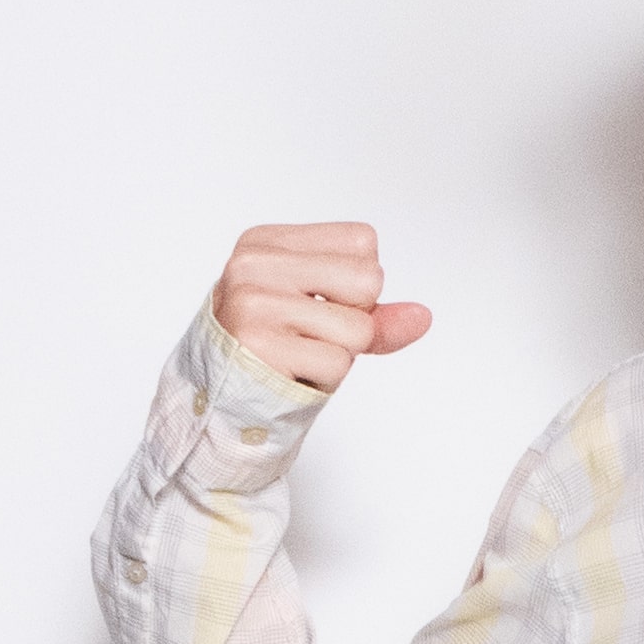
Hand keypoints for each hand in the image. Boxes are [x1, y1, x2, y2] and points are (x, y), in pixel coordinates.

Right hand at [208, 221, 433, 392]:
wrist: (221, 401)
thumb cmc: (273, 352)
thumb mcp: (322, 317)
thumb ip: (374, 315)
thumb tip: (422, 317)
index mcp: (267, 242)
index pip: (363, 242)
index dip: (357, 286)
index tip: (317, 305)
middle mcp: (255, 264)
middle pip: (368, 279)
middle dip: (355, 320)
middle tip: (312, 335)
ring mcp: (254, 303)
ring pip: (358, 328)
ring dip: (339, 354)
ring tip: (300, 356)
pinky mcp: (260, 346)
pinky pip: (337, 364)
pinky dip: (324, 380)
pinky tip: (291, 373)